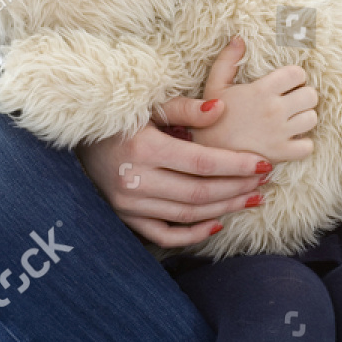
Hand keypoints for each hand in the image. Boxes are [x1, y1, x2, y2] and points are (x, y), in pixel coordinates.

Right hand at [74, 89, 273, 248]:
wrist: (76, 140)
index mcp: (144, 148)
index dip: (236, 165)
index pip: (201, 162)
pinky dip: (192, 234)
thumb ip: (186, 109)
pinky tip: (217, 224)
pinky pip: (163, 234)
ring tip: (251, 199)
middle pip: (199, 192)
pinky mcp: (124, 217)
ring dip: (223, 209)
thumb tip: (221, 109)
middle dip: (236, 189)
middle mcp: (135, 180)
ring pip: (186, 214)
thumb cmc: (120, 118)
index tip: (264, 164)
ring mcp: (128, 204)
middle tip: (264, 183)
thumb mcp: (150, 106)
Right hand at [190, 35, 317, 162]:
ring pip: (312, 119)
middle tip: (290, 101)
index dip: (294, 76)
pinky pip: (308, 146)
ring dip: (304, 117)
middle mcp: (274, 110)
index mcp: (261, 90)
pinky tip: (291, 140)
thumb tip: (239, 38)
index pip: (297, 73)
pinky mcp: (281, 154)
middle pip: (311, 95)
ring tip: (290, 119)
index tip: (285, 84)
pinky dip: (303, 143)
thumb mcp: (214, 85)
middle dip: (303, 95)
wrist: (205, 155)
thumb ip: (228, 60)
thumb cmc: (209, 119)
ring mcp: (279, 134)